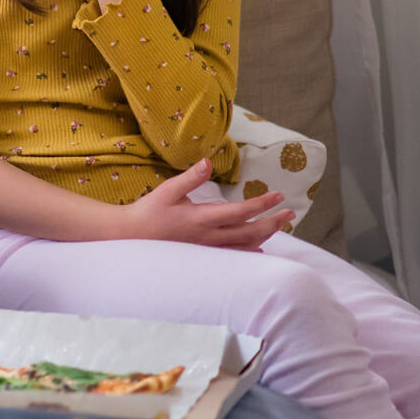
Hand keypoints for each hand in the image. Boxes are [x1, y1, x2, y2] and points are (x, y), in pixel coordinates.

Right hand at [119, 159, 292, 249]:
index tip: (278, 196)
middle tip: (289, 213)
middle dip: (273, 222)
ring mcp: (207, 249)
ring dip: (265, 235)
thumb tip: (207, 162)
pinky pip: (232, 256)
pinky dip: (249, 252)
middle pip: (250, 231)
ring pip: (244, 245)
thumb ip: (190, 178)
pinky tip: (259, 249)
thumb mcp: (167, 190)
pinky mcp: (202, 255)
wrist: (130, 238)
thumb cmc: (148, 212)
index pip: (240, 211)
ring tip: (279, 225)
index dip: (261, 204)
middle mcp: (209, 236)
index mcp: (202, 218)